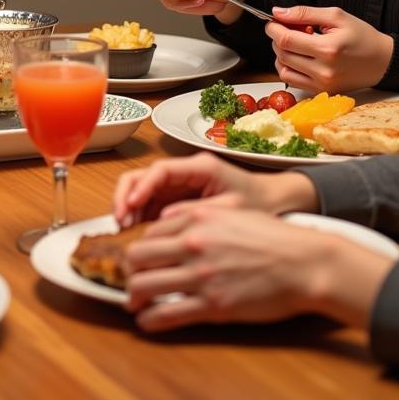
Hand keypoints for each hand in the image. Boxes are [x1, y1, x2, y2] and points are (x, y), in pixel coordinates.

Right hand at [113, 152, 317, 227]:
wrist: (278, 202)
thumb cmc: (259, 204)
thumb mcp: (232, 211)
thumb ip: (199, 213)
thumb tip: (164, 220)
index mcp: (200, 167)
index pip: (159, 171)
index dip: (141, 188)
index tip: (129, 207)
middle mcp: (186, 170)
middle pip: (144, 175)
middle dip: (127, 195)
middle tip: (120, 220)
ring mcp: (180, 183)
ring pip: (143, 187)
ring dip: (130, 206)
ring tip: (124, 228)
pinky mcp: (179, 196)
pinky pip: (152, 201)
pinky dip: (140, 214)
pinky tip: (137, 232)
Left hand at [123, 205, 394, 331]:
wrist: (302, 262)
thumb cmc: (271, 236)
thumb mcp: (230, 210)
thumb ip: (195, 212)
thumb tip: (167, 217)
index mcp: (195, 219)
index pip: (149, 233)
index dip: (139, 248)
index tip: (138, 260)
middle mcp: (191, 245)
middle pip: (137, 258)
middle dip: (128, 272)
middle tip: (128, 281)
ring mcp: (200, 276)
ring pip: (145, 286)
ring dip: (133, 298)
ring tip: (132, 304)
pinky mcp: (212, 305)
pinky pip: (167, 314)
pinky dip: (150, 320)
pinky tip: (146, 323)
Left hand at [265, 5, 393, 92]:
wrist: (383, 61)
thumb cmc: (362, 36)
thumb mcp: (336, 16)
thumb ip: (304, 13)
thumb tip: (277, 12)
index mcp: (328, 49)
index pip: (286, 39)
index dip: (273, 28)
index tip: (273, 21)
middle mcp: (324, 70)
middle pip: (282, 53)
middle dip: (277, 38)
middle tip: (287, 28)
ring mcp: (322, 84)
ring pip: (282, 69)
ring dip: (280, 53)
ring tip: (294, 43)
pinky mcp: (321, 91)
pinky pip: (291, 80)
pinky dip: (287, 67)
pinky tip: (298, 56)